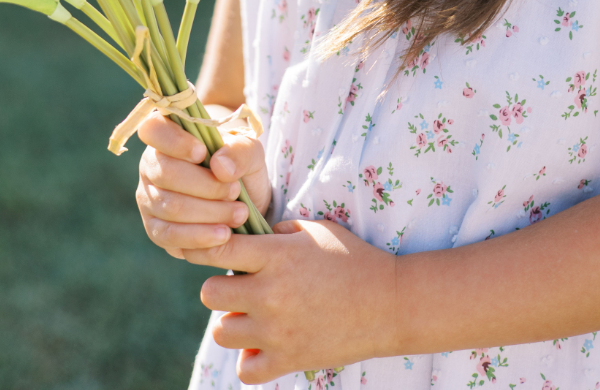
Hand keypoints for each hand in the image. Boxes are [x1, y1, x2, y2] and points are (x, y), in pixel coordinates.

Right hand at [136, 113, 271, 259]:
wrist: (241, 197)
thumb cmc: (238, 164)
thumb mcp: (249, 151)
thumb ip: (239, 151)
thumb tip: (220, 167)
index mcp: (167, 134)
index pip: (152, 128)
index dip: (174, 141)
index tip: (202, 152)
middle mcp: (151, 164)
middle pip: (166, 173)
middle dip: (206, 186)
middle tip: (235, 190)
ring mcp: (149, 197)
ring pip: (170, 206)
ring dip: (209, 212)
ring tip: (239, 214)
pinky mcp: (155, 228)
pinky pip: (169, 235)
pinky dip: (198, 237)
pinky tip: (222, 235)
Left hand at [191, 218, 396, 383]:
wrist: (390, 303)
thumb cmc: (354, 258)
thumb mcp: (316, 230)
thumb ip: (279, 232)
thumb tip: (253, 237)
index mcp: (276, 256)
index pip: (218, 249)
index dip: (209, 247)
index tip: (216, 251)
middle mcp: (270, 293)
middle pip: (209, 294)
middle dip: (219, 287)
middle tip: (240, 286)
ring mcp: (277, 331)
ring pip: (221, 332)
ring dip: (233, 322)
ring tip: (254, 315)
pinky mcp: (288, 360)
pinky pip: (245, 370)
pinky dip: (250, 359)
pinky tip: (265, 344)